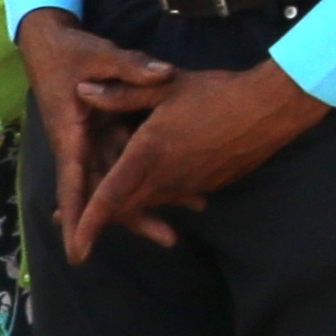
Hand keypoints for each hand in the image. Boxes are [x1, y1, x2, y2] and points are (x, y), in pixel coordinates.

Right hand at [16, 10, 180, 252]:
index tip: (79, 250)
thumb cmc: (68, 51)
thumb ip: (130, 65)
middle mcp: (81, 144)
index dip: (80, 216)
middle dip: (132, 215)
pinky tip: (181, 185)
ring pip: (119, 178)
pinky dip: (149, 174)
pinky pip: (128, 159)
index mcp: (71, 132)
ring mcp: (94, 140)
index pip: (74, 182)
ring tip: (191, 212)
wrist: (49, 42)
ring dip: (149, 197)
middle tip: (169, 238)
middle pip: (104, 189)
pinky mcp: (106, 131)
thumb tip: (164, 73)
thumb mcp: (97, 53)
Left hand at [61, 47, 326, 260]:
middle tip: (61, 218)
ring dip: (127, 207)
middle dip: (96, 217)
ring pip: (149, 203)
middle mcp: (168, 176)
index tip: (75, 248)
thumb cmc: (217, 93)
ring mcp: (191, 183)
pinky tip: (145, 189)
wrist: (273, 107)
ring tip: (99, 208)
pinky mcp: (208, 184)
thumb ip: (120, 94)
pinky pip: (172, 196)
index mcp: (150, 153)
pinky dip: (154, 197)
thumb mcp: (164, 86)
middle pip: (126, 206)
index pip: (112, 195)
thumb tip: (80, 90)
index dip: (90, 222)